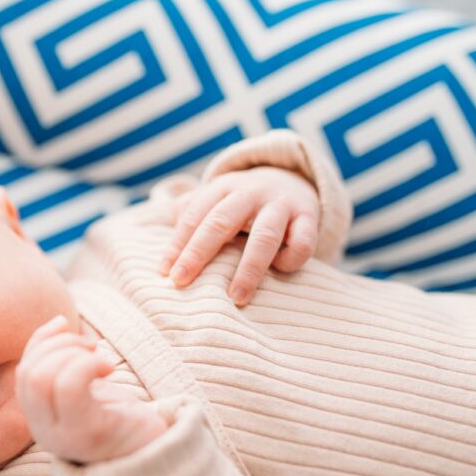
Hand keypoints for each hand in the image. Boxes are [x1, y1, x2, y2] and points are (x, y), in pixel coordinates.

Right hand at [16, 315, 168, 463]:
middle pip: (30, 374)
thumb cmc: (121, 419)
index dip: (41, 341)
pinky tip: (109, 368)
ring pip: (43, 378)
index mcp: (41, 421)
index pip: (24, 373)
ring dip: (72, 353)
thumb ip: (63, 363)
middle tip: (91, 346)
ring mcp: (64, 436)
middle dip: (59, 345)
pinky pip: (70, 387)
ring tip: (100, 358)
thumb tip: (58, 321)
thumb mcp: (84, 388)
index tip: (68, 326)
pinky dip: (87, 364)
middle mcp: (44, 433)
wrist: (156, 456)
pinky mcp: (90, 434)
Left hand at [159, 166, 318, 305]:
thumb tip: (166, 247)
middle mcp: (250, 193)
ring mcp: (281, 204)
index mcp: (222, 188)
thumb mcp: (216, 198)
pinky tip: (280, 270)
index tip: (166, 271)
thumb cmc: (242, 202)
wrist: (292, 178)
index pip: (194, 215)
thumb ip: (190, 214)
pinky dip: (291, 259)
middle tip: (181, 281)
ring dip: (249, 268)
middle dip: (199, 252)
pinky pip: (303, 242)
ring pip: (264, 236)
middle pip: (221, 222)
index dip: (178, 243)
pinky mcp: (309, 217)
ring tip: (236, 297)